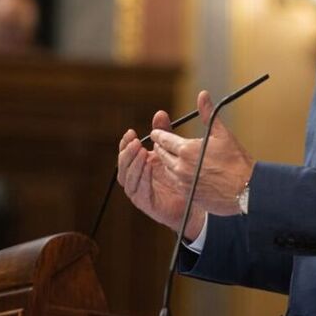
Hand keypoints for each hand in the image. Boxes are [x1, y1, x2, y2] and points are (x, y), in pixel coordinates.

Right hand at [117, 110, 206, 239]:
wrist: (193, 202)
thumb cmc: (181, 177)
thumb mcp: (172, 151)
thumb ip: (165, 133)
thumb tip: (160, 112)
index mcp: (139, 166)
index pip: (126, 153)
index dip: (125, 143)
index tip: (131, 132)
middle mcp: (136, 178)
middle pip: (122, 165)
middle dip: (127, 152)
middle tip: (136, 142)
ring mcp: (138, 192)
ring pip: (127, 178)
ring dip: (133, 164)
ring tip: (142, 152)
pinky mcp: (145, 203)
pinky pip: (139, 190)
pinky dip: (142, 178)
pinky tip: (149, 167)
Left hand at [151, 90, 254, 216]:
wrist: (246, 190)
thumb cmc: (236, 160)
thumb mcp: (222, 134)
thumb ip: (208, 113)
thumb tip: (202, 94)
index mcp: (186, 149)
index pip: (163, 139)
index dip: (159, 134)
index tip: (157, 132)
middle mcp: (180, 167)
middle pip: (161, 154)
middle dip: (161, 147)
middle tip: (163, 143)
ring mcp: (182, 182)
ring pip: (166, 169)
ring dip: (168, 162)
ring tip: (173, 157)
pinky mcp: (187, 194)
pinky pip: (175, 183)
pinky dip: (176, 176)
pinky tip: (184, 172)